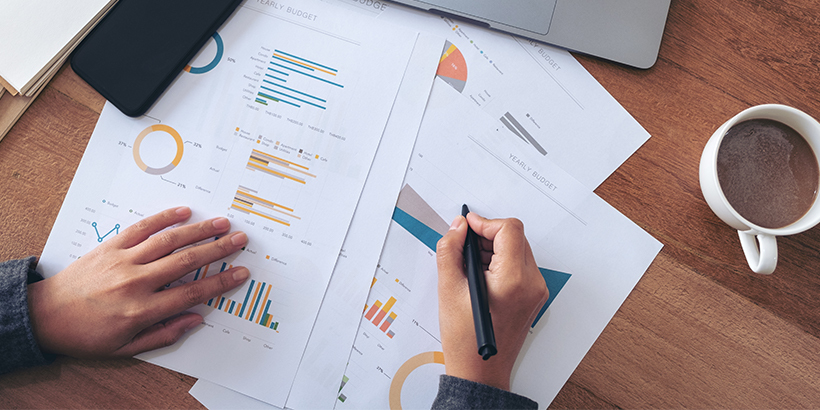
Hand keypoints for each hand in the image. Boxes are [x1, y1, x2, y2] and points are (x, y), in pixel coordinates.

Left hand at [27, 207, 249, 358]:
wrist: (44, 316)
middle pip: (186, 261)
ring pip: (168, 241)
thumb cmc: (86, 335)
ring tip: (221, 223)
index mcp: (140, 311)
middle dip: (218, 249)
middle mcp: (135, 283)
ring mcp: (122, 261)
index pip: (191, 293)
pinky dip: (163, 218)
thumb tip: (195, 319)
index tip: (241, 273)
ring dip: (198, 230)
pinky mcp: (110, 247)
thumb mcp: (125, 348)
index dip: (220, 282)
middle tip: (241, 240)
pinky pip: (141, 228)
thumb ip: (164, 334)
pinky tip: (184, 212)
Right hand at [436, 212, 547, 390]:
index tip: (467, 227)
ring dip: (493, 249)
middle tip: (464, 246)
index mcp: (513, 280)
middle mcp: (531, 283)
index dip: (485, 223)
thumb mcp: (449, 289)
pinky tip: (481, 277)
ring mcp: (536, 290)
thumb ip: (450, 250)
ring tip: (470, 267)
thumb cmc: (465, 339)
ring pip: (518, 249)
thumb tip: (458, 228)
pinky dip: (501, 262)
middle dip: (488, 236)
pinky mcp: (534, 296)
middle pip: (515, 238)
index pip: (509, 230)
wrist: (480, 370)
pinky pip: (520, 265)